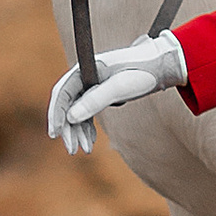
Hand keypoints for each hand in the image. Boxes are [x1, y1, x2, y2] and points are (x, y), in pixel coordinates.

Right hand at [47, 29, 186, 153]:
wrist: (160, 65)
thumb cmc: (143, 72)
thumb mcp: (120, 87)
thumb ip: (95, 100)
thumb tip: (70, 117)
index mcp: (85, 68)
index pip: (62, 93)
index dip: (56, 114)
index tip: (55, 135)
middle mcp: (84, 75)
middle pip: (67, 104)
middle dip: (68, 128)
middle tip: (73, 150)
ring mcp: (91, 83)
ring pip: (76, 110)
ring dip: (78, 130)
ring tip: (86, 149)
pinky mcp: (99, 91)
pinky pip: (86, 111)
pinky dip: (87, 126)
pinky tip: (90, 140)